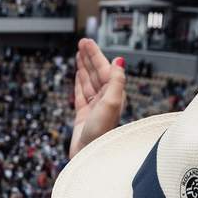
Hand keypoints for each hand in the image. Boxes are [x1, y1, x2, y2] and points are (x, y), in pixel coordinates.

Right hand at [70, 38, 126, 159]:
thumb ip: (117, 80)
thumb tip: (120, 61)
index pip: (105, 69)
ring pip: (88, 81)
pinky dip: (79, 82)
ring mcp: (94, 107)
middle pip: (97, 72)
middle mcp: (106, 99)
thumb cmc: (102, 132)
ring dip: (83, 67)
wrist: (90, 155)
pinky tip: (77, 74)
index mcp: (114, 94)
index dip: (95, 54)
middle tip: (81, 42)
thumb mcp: (112, 102)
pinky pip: (81, 93)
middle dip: (89, 57)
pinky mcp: (84, 115)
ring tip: (78, 54)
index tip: (86, 42)